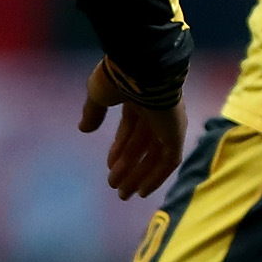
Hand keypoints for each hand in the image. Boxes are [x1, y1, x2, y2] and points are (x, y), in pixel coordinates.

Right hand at [80, 58, 185, 200]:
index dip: (120, 149)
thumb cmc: (119, 76)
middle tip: (115, 187)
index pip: (131, 130)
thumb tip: (84, 129)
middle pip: (142, 146)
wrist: (142, 67)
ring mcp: (168, 123)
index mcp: (138, 100)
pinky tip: (143, 191)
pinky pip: (169, 160)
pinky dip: (157, 176)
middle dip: (129, 167)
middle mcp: (156, 113)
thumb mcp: (99, 94)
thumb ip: (93, 112)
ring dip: (139, 176)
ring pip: (154, 156)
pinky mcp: (177, 132)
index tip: (110, 167)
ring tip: (123, 193)